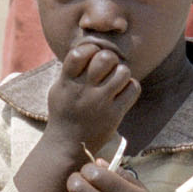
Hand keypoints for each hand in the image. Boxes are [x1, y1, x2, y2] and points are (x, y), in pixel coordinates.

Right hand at [46, 41, 139, 155]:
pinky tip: (122, 92)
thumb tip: (89, 46)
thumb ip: (72, 69)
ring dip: (122, 72)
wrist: (67, 145)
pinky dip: (130, 87)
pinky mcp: (115, 114)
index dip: (90, 49)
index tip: (91, 58)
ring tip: (116, 80)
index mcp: (68, 81)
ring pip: (123, 71)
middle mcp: (84, 90)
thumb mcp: (59, 88)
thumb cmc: (64, 112)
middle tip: (108, 68)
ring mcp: (100, 103)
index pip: (80, 52)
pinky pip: (133, 88)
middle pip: (106, 58)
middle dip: (110, 58)